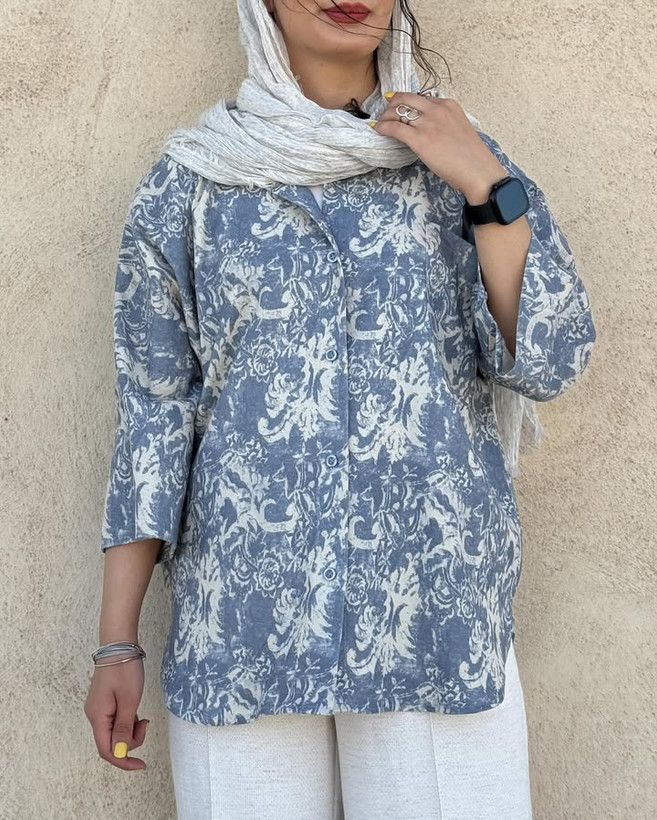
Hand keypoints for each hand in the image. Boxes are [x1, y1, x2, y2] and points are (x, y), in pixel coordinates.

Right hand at [84, 655, 148, 770]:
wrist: (119, 644)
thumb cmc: (124, 670)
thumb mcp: (129, 701)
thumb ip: (124, 728)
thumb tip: (120, 752)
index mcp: (97, 717)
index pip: (106, 750)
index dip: (123, 760)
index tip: (141, 765)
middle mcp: (95, 715)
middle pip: (111, 742)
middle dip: (130, 741)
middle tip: (145, 725)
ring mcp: (100, 708)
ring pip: (115, 731)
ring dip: (131, 731)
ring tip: (143, 717)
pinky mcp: (106, 701)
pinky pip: (117, 720)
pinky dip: (128, 721)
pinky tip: (137, 713)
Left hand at [369, 92, 507, 204]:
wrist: (478, 171)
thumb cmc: (472, 157)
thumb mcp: (459, 129)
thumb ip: (445, 124)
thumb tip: (431, 130)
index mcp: (448, 105)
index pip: (422, 97)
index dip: (408, 101)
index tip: (400, 106)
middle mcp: (437, 109)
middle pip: (407, 98)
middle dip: (393, 103)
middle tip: (386, 111)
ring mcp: (427, 123)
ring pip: (398, 111)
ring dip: (386, 116)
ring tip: (381, 122)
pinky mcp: (419, 139)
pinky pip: (394, 128)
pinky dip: (383, 127)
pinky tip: (377, 129)